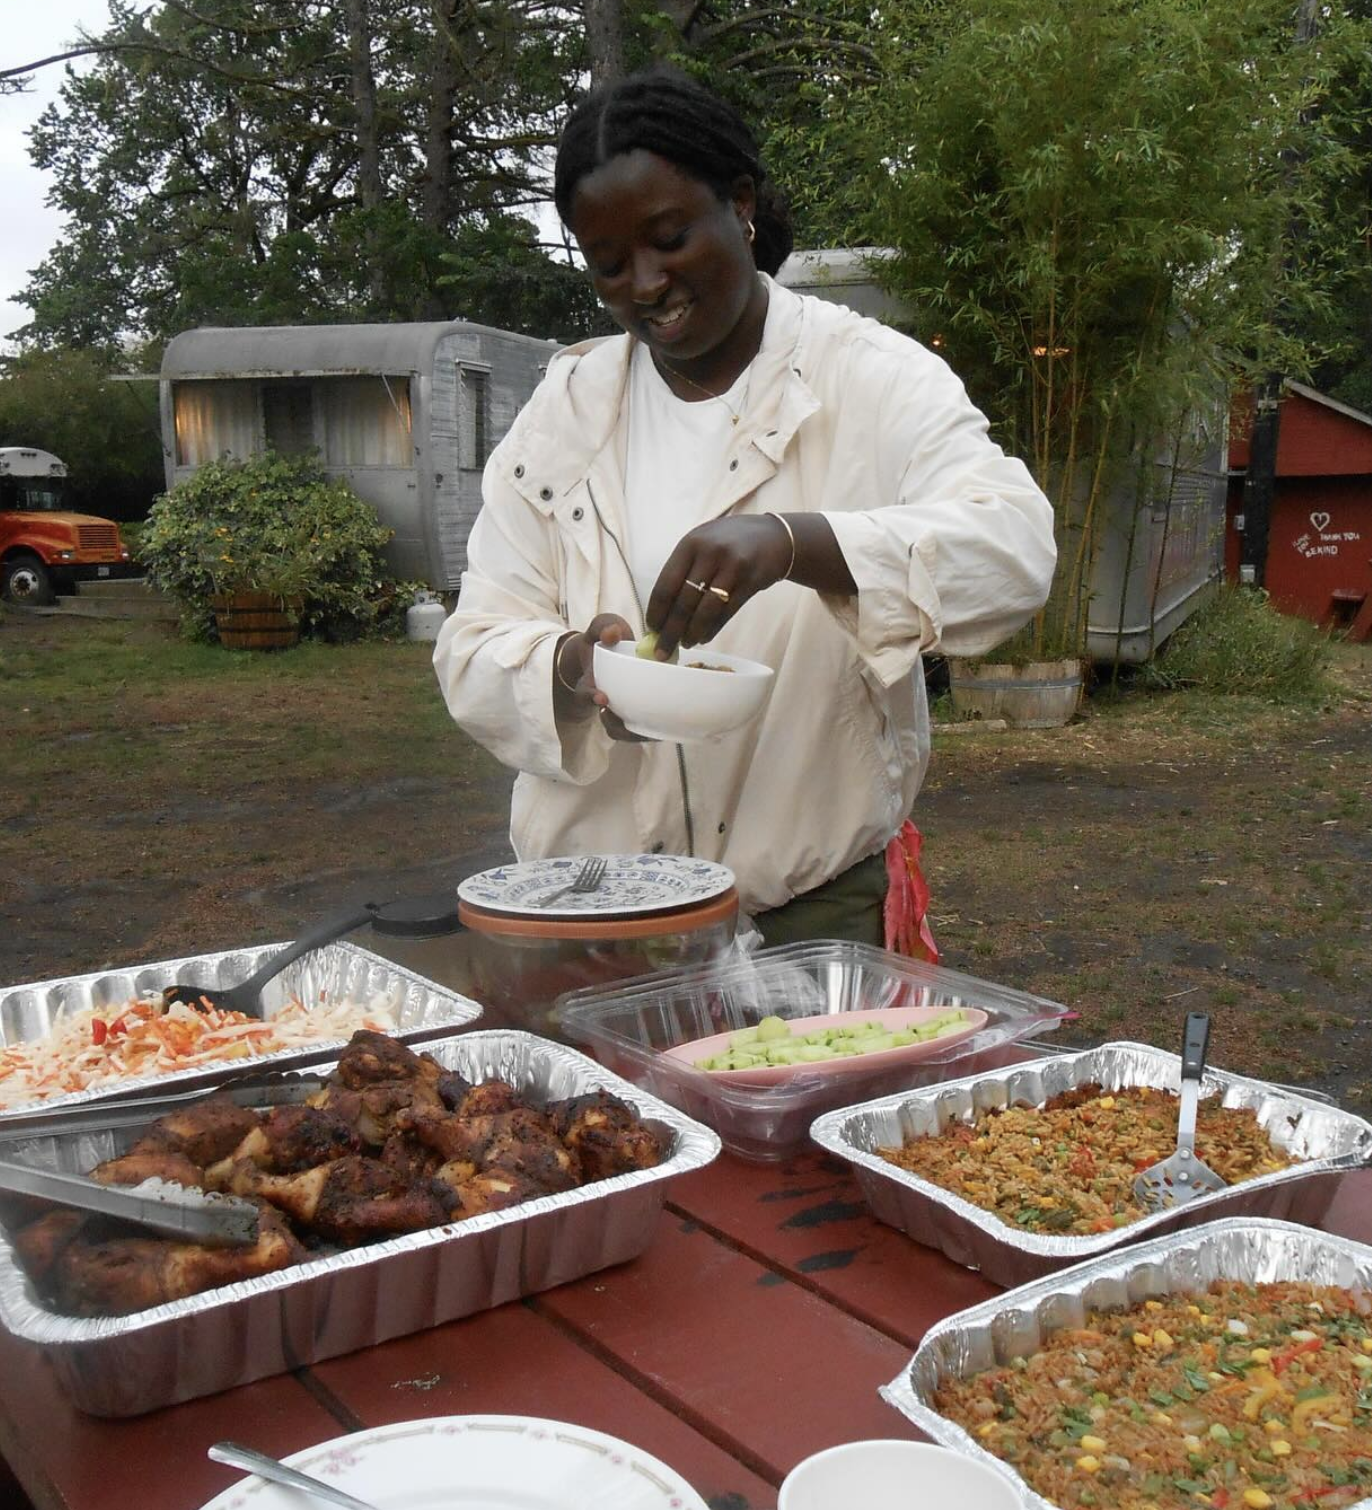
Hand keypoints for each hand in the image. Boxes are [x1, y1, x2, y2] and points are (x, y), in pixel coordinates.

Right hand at [555, 614, 653, 741]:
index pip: (585, 694)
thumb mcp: (602, 626)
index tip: (601, 697)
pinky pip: (641, 729)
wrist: (613, 649)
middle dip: (617, 726)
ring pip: (624, 732)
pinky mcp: (637, 712)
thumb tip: (613, 633)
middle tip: (630, 721)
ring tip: (652, 727)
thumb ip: (604, 626)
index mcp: (590, 682)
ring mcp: (620, 709)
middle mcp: (603, 701)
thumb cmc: (609, 638)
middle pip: (607, 723)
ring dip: (636, 733)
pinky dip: (652, 730)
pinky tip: (666, 724)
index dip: (591, 697)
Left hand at [647, 515, 792, 657]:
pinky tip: (704, 637)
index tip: (651, 630)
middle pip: (683, 602)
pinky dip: (713, 629)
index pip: (665, 584)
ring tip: (685, 644)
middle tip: (662, 650)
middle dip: (670, 631)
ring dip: (692, 632)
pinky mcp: (751, 581)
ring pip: (705, 611)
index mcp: (691, 543)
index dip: (656, 612)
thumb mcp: (703, 544)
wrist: (775, 536)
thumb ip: (684, 569)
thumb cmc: (730, 543)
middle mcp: (710, 553)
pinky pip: (727, 613)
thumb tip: (662, 611)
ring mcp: (733, 567)